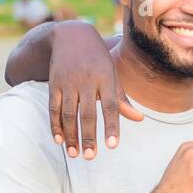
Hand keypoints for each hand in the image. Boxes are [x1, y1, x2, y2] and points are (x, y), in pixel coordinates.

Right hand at [49, 20, 142, 159]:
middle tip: (90, 157)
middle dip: (89, 136)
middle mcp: (87, 80)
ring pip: (69, 113)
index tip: (113, 145)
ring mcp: (69, 82)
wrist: (71, 35)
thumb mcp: (112, 75)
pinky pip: (53, 108)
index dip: (112, 126)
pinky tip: (58, 140)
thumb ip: (122, 99)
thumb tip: (139, 119)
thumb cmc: (98, 60)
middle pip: (88, 113)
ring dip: (71, 135)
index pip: (111, 106)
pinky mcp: (54, 83)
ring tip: (74, 154)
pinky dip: (55, 125)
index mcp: (106, 78)